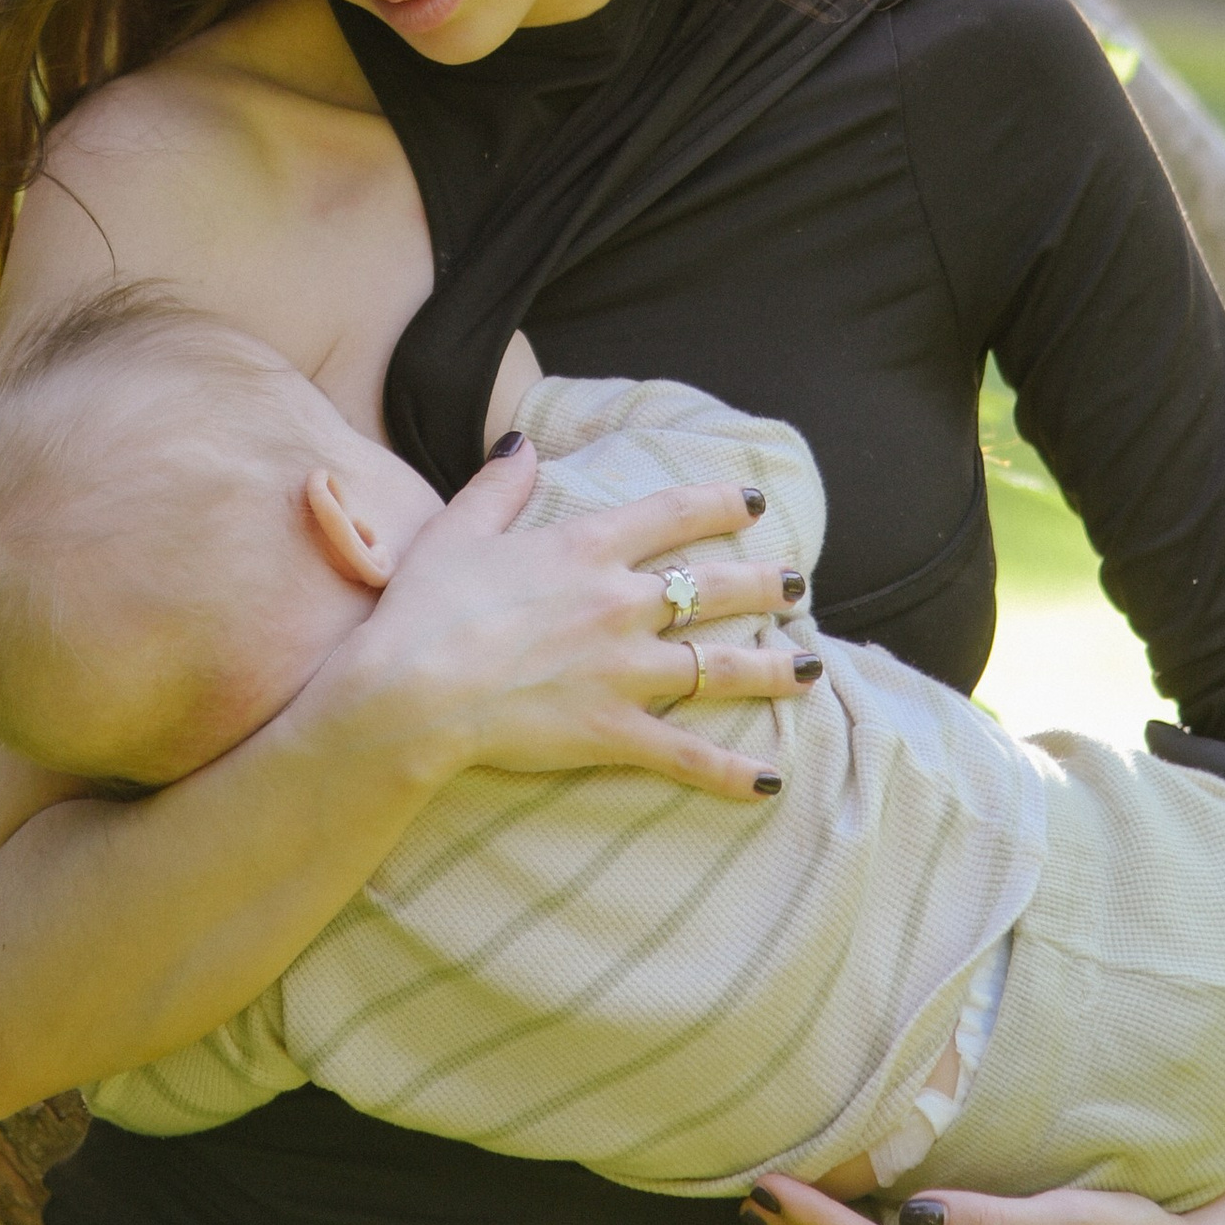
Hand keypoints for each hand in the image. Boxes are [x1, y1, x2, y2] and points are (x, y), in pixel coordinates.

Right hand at [327, 439, 811, 805]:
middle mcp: (620, 602)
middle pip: (713, 589)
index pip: (672, 515)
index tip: (754, 502)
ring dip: (773, 667)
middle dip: (763, 585)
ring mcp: (625, 669)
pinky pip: (688, 753)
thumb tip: (521, 443)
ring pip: (721, 667)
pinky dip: (733, 771)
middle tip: (796, 586)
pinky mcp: (615, 729)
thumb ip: (499, 485)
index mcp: (586, 547)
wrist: (412, 690)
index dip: (719, 504)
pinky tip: (771, 781)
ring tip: (812, 666)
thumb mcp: (458, 529)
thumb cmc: (426, 608)